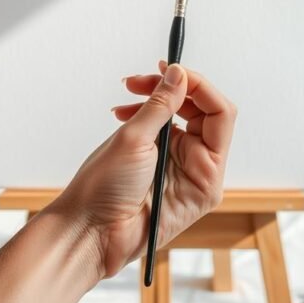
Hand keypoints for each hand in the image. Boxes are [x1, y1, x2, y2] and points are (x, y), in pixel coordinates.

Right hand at [56, 62, 236, 279]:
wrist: (82, 233)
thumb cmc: (110, 204)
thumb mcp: (136, 144)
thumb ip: (161, 105)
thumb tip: (178, 75)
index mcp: (207, 174)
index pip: (220, 115)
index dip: (199, 86)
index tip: (173, 69)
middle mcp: (198, 171)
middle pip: (202, 112)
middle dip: (173, 88)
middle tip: (144, 77)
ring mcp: (179, 167)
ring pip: (180, 117)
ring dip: (155, 98)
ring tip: (128, 92)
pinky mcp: (159, 164)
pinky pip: (162, 129)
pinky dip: (144, 114)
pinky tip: (122, 111)